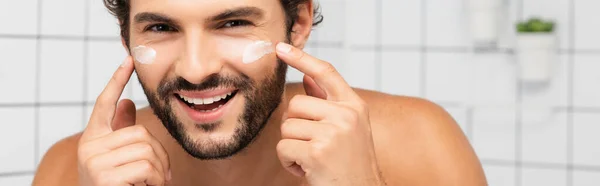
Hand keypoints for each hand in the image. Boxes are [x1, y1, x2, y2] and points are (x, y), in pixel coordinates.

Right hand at [77, 57, 170, 185]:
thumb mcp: (118, 158)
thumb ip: (121, 131)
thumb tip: (127, 103)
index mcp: (93, 138)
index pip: (104, 103)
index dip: (117, 80)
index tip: (129, 60)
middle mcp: (89, 146)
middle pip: (141, 133)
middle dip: (160, 156)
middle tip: (161, 174)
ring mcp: (94, 161)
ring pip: (147, 150)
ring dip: (159, 170)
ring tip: (153, 183)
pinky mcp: (104, 176)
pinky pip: (146, 167)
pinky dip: (155, 180)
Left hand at [274, 43, 384, 185]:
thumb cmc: (352, 163)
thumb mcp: (348, 128)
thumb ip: (328, 102)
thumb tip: (308, 78)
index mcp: (355, 106)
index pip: (326, 72)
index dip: (302, 58)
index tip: (281, 48)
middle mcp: (346, 115)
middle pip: (296, 103)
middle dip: (295, 125)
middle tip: (312, 145)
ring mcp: (333, 132)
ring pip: (287, 126)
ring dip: (291, 146)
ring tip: (311, 159)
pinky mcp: (317, 151)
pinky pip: (283, 147)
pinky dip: (289, 162)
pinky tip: (307, 170)